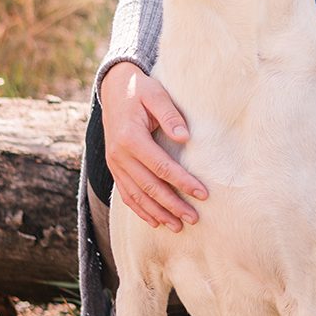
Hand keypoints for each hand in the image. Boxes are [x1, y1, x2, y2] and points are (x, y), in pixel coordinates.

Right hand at [99, 62, 206, 229]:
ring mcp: (114, 164)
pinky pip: (126, 194)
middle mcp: (119, 155)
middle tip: (194, 218)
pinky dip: (140, 210)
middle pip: (149, 187)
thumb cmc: (140, 91)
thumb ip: (170, 115)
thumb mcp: (157, 94)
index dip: (183, 182)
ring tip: (178, 226)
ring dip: (157, 213)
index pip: (161, 166)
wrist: (113, 88)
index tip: (202, 194)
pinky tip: (155, 221)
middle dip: (173, 205)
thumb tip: (185, 137)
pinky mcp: (114, 167)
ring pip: (137, 196)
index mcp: (130, 137)